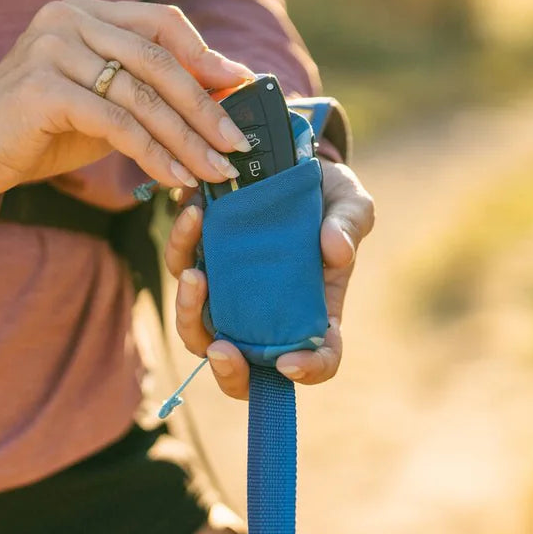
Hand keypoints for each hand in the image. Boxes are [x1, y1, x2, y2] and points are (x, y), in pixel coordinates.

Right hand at [0, 0, 255, 197]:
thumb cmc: (44, 125)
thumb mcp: (104, 98)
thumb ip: (152, 86)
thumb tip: (225, 88)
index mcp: (86, 11)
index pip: (161, 21)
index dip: (205, 55)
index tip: (241, 88)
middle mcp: (68, 19)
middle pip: (158, 59)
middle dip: (205, 105)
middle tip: (236, 142)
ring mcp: (52, 49)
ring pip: (141, 94)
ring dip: (186, 138)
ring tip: (215, 170)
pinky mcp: (42, 88)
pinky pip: (115, 121)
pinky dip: (152, 152)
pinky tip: (174, 176)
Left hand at [164, 157, 375, 398]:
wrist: (293, 162)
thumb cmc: (330, 196)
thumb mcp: (351, 205)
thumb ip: (348, 226)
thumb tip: (335, 251)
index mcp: (316, 311)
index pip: (317, 359)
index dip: (308, 370)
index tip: (289, 362)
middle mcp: (268, 312)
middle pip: (242, 364)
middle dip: (228, 369)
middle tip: (222, 347)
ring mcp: (231, 290)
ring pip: (198, 326)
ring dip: (190, 310)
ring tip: (194, 276)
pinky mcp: (204, 258)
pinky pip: (182, 264)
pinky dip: (182, 246)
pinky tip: (195, 215)